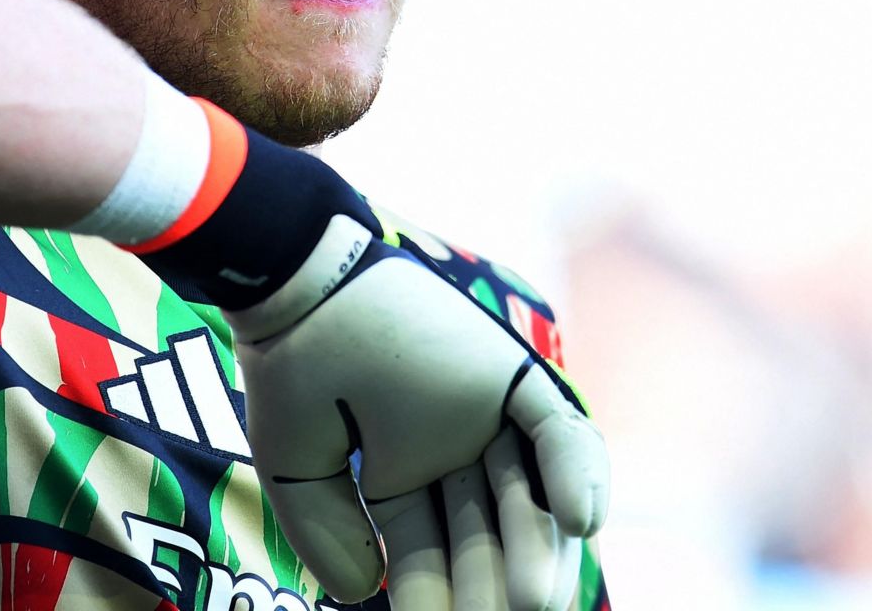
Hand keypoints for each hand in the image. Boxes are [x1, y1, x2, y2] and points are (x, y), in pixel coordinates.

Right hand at [224, 216, 607, 610]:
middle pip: (486, 536)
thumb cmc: (289, 370)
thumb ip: (328, 535)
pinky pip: (559, 431)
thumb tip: (359, 597)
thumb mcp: (296, 470)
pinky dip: (578, 473)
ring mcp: (486, 416)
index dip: (430, 599)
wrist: (299, 290)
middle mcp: (452, 450)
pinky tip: (582, 522)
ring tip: (534, 602)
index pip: (427, 554)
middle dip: (488, 588)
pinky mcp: (511, 377)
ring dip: (537, 551)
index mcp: (401, 475)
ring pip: (527, 498)